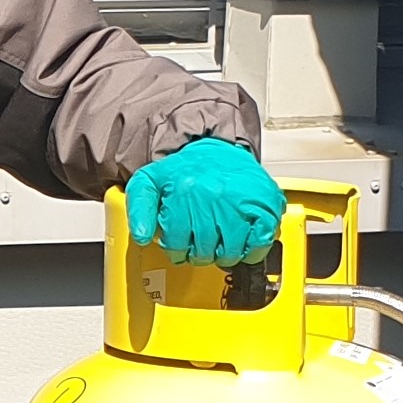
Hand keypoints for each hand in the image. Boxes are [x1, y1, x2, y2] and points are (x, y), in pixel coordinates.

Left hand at [123, 136, 283, 266]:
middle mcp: (213, 195)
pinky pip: (260, 243)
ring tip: (220, 243)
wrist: (217, 147)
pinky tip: (243, 244)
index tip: (179, 244)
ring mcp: (240, 201)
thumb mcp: (150, 181)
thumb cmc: (186, 170)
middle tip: (200, 244)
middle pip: (204, 251)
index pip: (176, 243)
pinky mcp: (264, 204)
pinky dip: (252, 251)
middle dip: (200, 253)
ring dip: (224, 254)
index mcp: (183, 190)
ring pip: (230, 252)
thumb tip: (142, 237)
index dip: (176, 249)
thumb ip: (139, 208)